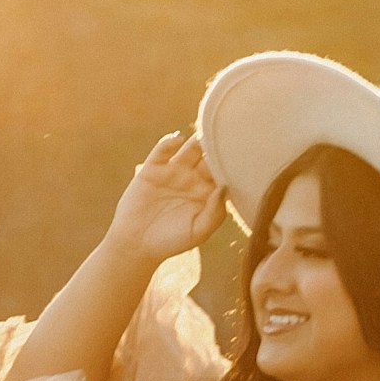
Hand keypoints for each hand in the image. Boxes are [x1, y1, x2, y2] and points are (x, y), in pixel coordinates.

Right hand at [107, 129, 220, 273]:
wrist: (137, 245)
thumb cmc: (172, 241)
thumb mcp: (198, 232)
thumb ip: (214, 213)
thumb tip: (224, 187)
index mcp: (207, 191)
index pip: (223, 172)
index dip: (232, 164)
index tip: (242, 156)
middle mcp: (193, 178)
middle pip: (209, 156)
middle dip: (218, 147)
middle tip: (229, 136)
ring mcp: (173, 171)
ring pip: (189, 149)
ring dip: (197, 140)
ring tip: (205, 135)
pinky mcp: (152, 169)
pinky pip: (162, 150)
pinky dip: (169, 141)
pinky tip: (178, 139)